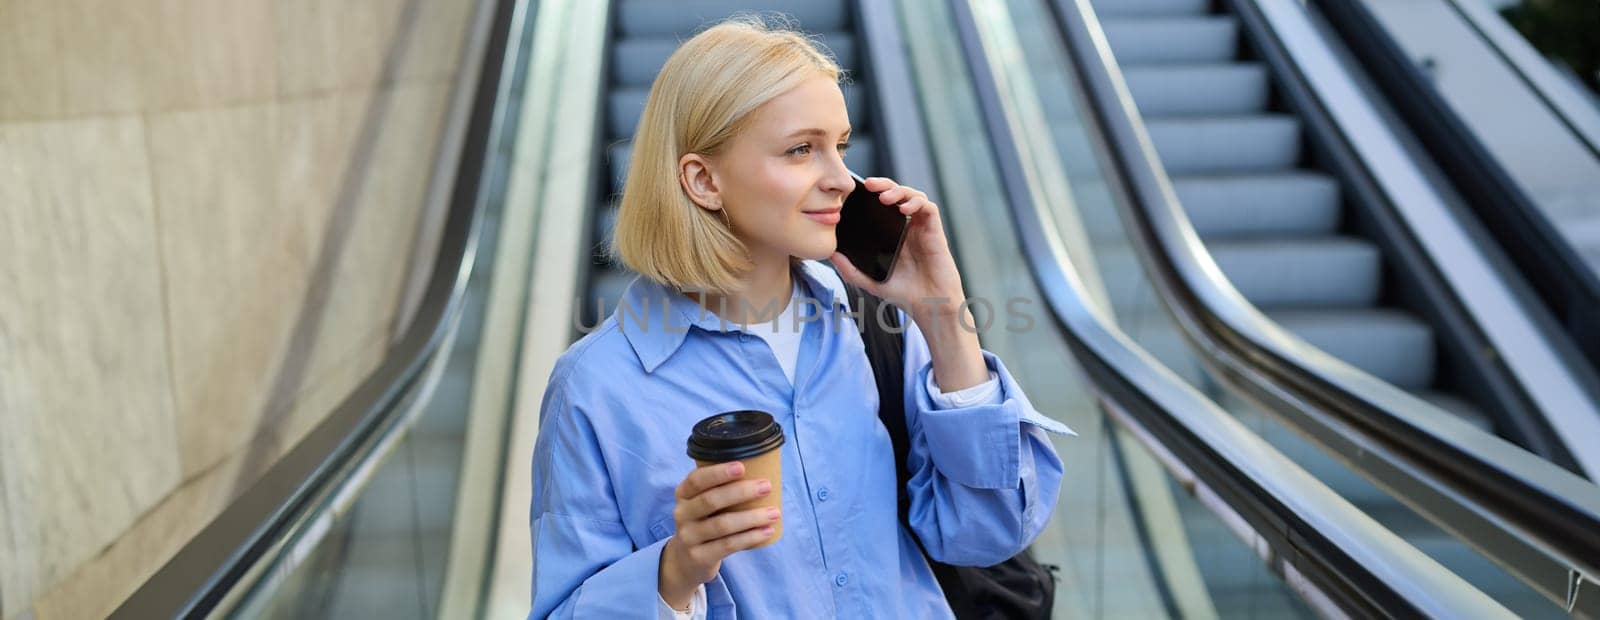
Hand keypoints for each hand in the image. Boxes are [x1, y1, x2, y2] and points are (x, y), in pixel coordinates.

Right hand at [658, 461, 779, 608]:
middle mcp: (682, 514)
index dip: (718, 473)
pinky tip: (767, 531)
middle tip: (766, 487)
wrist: (687, 561)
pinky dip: (750, 537)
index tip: (742, 467)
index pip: (696, 480)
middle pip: (710, 501)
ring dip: (751, 517)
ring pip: (722, 525)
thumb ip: (722, 489)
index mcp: (683, 494)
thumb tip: (763, 471)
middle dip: (741, 492)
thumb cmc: (706, 522)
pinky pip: (728, 545)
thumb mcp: (703, 504)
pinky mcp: (699, 557)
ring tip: (774, 513)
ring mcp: (688, 537)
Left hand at [829, 177, 967, 322]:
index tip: (856, 191)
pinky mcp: (935, 232)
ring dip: (900, 191)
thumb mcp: (871, 281)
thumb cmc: (905, 294)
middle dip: (884, 184)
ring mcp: (922, 228)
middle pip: (898, 194)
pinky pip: (928, 208)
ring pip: (914, 196)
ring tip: (885, 197)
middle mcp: (908, 227)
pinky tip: (904, 209)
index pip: (883, 204)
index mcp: (893, 233)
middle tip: (869, 184)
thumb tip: (830, 254)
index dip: (872, 193)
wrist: (930, 307)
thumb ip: (851, 270)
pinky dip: (917, 203)